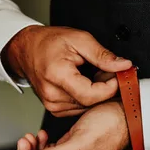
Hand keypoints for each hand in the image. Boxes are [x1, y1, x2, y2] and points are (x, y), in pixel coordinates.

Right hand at [4, 25, 131, 116]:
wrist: (27, 50)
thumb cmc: (49, 43)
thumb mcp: (80, 39)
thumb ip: (103, 55)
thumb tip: (123, 66)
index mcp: (58, 76)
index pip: (92, 95)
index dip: (110, 87)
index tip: (118, 75)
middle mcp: (53, 95)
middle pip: (91, 102)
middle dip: (105, 88)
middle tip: (105, 70)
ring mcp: (53, 105)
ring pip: (88, 107)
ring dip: (96, 93)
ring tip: (91, 74)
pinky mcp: (55, 110)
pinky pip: (80, 107)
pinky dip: (87, 97)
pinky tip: (83, 82)